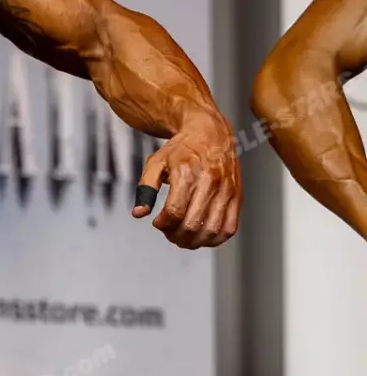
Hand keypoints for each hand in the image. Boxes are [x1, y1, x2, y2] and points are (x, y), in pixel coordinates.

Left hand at [132, 109, 240, 248]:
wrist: (210, 133)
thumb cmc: (181, 149)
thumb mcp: (156, 163)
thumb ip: (145, 188)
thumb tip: (139, 213)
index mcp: (187, 173)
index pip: (175, 211)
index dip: (163, 224)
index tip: (157, 222)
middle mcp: (209, 182)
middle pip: (193, 224)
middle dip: (176, 236)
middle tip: (169, 232)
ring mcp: (226, 190)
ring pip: (212, 230)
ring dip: (194, 242)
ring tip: (183, 238)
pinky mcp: (236, 196)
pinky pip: (229, 228)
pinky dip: (215, 239)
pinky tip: (202, 236)